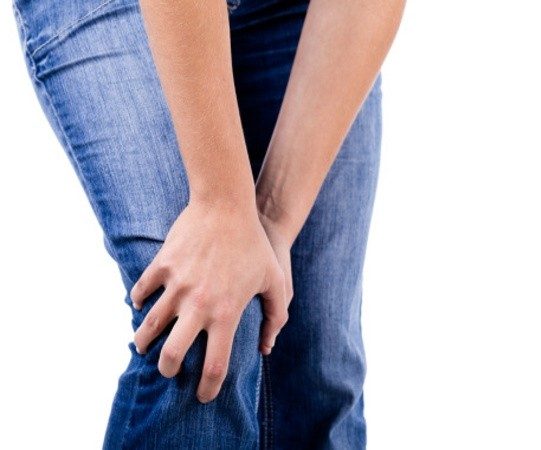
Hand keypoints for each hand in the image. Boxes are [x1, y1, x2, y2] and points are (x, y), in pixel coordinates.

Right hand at [129, 198, 287, 402]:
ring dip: (143, 341)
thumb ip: (276, 315)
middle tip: (169, 371)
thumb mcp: (274, 279)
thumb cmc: (255, 244)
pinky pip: (142, 290)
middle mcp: (198, 305)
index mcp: (226, 313)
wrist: (227, 205)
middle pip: (171, 355)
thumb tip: (267, 346)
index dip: (208, 387)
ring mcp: (176, 285)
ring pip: (148, 327)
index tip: (203, 395)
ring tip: (144, 345)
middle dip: (167, 371)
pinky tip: (141, 306)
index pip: (214, 365)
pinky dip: (139, 302)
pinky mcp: (162, 265)